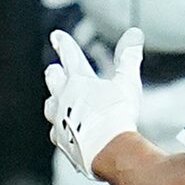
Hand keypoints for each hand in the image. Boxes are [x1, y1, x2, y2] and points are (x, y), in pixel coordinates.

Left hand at [44, 26, 142, 179]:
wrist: (109, 151)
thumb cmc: (118, 115)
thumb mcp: (127, 82)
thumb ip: (129, 57)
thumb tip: (134, 33)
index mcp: (79, 80)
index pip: (69, 55)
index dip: (64, 44)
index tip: (57, 36)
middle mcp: (64, 97)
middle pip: (54, 79)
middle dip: (55, 72)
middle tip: (54, 68)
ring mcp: (60, 119)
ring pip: (50, 106)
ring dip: (53, 100)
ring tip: (55, 99)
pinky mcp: (62, 140)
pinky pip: (56, 132)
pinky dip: (59, 128)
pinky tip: (64, 130)